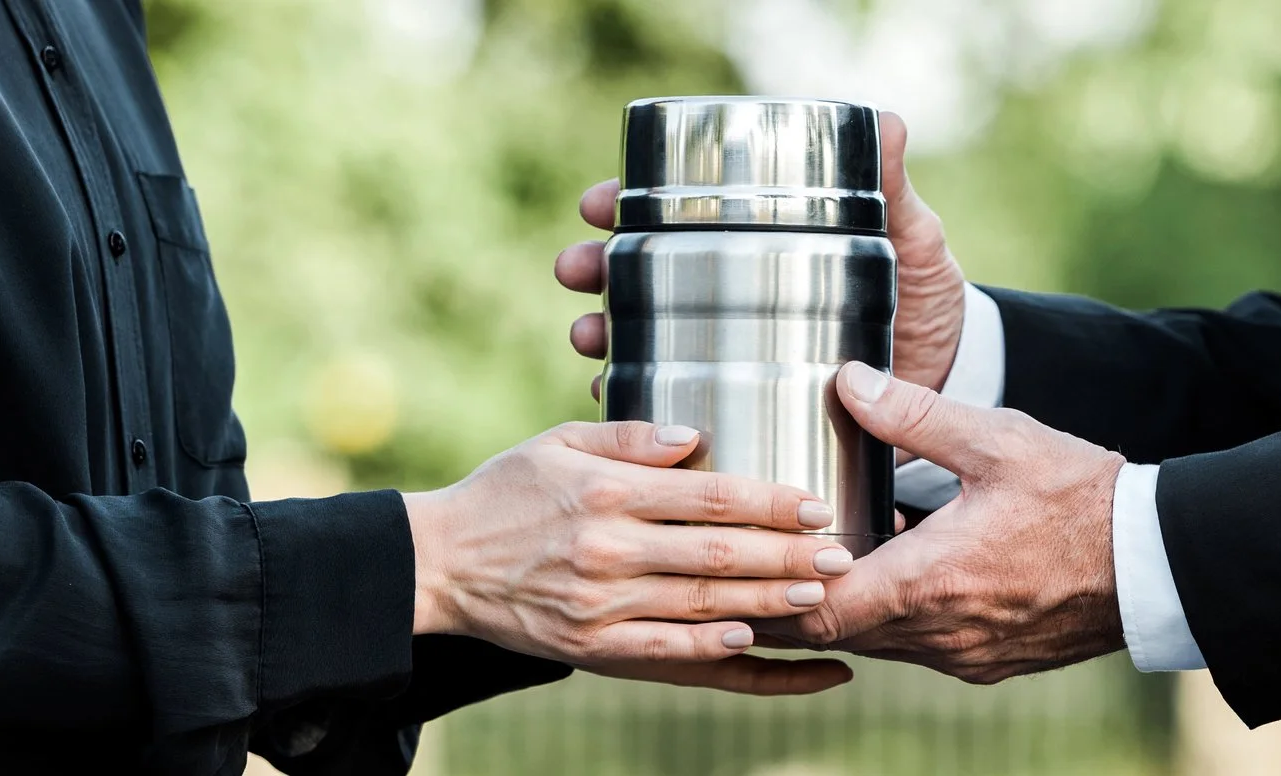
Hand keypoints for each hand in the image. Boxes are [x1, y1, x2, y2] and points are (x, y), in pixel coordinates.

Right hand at [407, 421, 857, 694]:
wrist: (438, 565)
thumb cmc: (505, 493)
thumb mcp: (557, 443)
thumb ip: (629, 436)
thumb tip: (694, 432)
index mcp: (606, 491)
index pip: (708, 496)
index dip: (770, 502)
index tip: (817, 504)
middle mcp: (608, 549)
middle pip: (718, 556)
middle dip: (789, 555)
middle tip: (842, 554)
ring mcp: (601, 605)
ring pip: (703, 606)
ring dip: (769, 603)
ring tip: (822, 596)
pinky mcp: (592, 647)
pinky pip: (666, 652)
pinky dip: (715, 650)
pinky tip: (758, 642)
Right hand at [555, 111, 968, 395]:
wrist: (948, 375)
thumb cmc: (922, 294)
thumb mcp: (907, 236)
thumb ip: (892, 186)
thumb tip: (890, 120)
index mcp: (757, 242)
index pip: (673, 214)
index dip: (623, 204)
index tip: (597, 204)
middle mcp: (731, 293)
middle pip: (638, 273)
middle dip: (595, 269)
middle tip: (580, 271)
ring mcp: (730, 349)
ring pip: (641, 337)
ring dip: (602, 333)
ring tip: (589, 339)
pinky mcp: (743, 401)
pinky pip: (673, 404)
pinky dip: (640, 403)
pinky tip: (621, 398)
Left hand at [760, 363, 1127, 683]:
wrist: (1156, 562)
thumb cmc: (1081, 499)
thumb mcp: (997, 440)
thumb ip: (914, 415)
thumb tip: (849, 381)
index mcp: (928, 582)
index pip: (815, 612)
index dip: (769, 591)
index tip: (749, 559)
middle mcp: (938, 635)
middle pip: (834, 635)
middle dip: (794, 601)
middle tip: (761, 562)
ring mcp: (965, 657)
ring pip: (874, 644)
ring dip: (845, 608)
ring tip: (820, 561)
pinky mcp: (989, 663)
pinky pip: (917, 649)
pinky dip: (892, 618)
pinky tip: (896, 572)